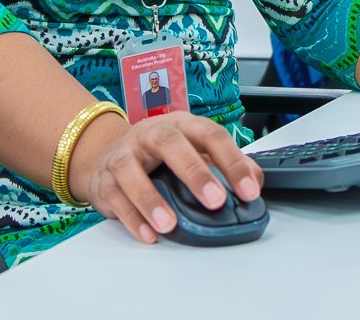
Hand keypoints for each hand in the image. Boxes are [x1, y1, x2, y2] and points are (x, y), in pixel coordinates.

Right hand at [68, 111, 263, 243]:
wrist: (108, 154)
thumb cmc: (159, 154)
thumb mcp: (193, 149)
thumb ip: (225, 163)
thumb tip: (255, 179)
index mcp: (180, 125)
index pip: (210, 135)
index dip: (232, 161)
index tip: (248, 189)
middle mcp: (150, 134)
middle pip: (170, 143)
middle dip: (195, 172)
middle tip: (215, 200)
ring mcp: (124, 155)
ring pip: (132, 170)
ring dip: (151, 199)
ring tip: (170, 224)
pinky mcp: (105, 180)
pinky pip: (116, 198)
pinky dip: (132, 218)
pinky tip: (148, 234)